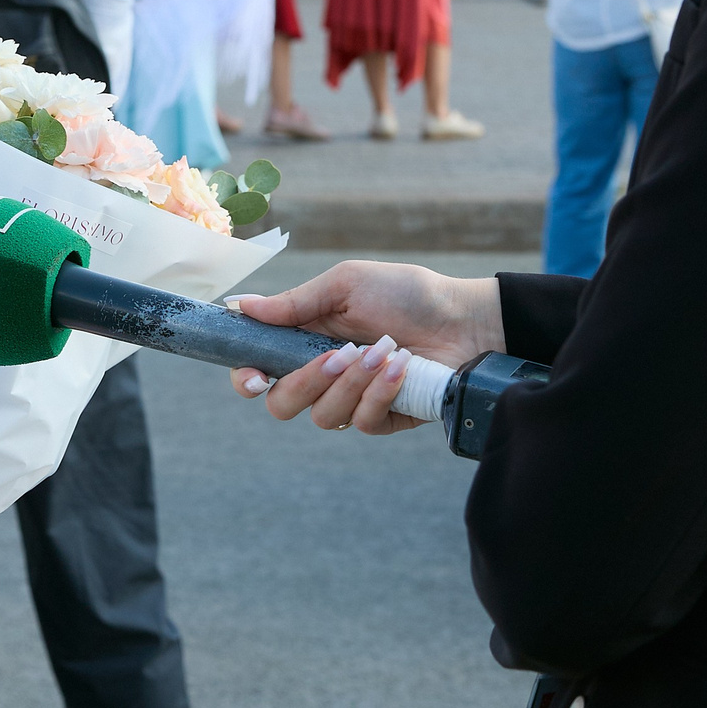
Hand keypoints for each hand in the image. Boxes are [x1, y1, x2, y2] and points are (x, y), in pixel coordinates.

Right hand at [224, 262, 503, 432]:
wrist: (464, 318)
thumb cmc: (406, 294)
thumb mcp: (346, 285)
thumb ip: (295, 303)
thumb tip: (242, 306)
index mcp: (305, 340)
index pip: (259, 371)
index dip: (247, 379)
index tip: (257, 377)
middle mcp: (323, 375)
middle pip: (283, 404)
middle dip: (305, 383)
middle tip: (337, 355)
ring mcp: (353, 399)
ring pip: (324, 416)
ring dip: (353, 383)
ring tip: (385, 351)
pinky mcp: (384, 417)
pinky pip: (363, 422)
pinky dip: (381, 393)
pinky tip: (402, 366)